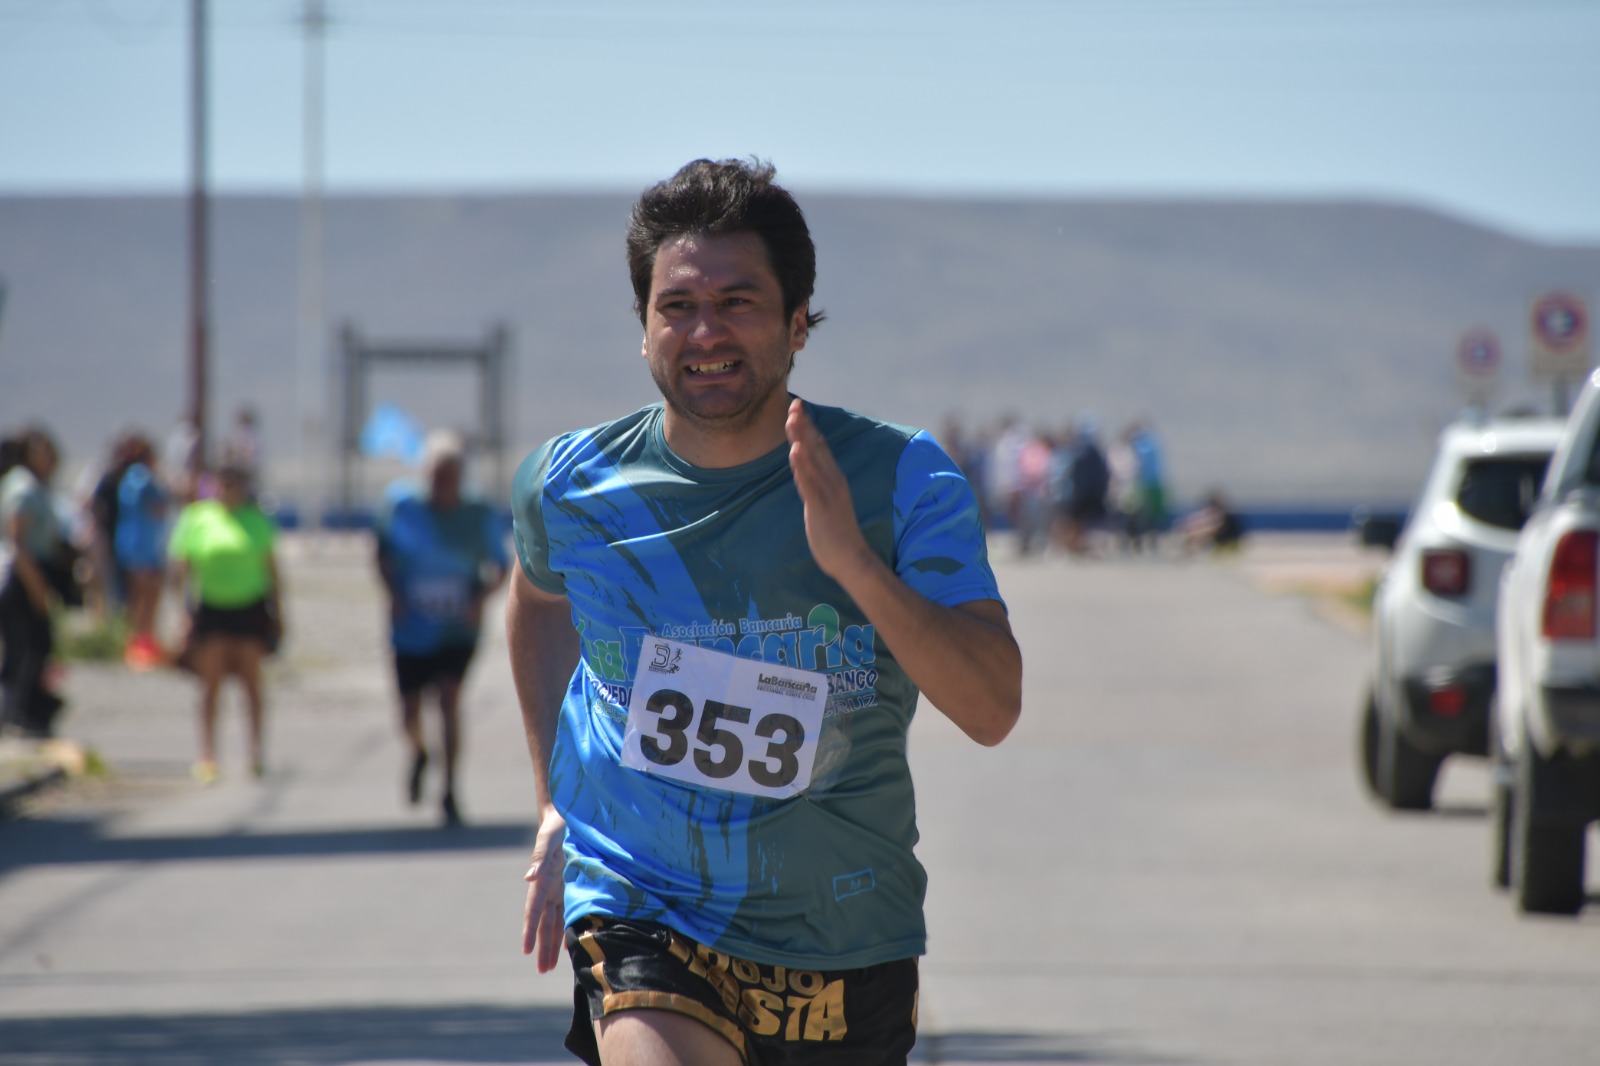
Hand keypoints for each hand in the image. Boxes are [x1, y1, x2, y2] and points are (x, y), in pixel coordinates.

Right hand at [521, 808, 567, 972]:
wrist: (568, 812)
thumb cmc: (558, 823)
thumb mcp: (550, 837)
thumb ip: (540, 857)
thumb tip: (529, 879)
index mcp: (542, 878)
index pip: (534, 910)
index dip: (530, 931)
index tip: (526, 951)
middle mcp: (549, 886)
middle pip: (544, 922)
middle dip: (542, 946)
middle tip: (542, 970)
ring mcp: (559, 887)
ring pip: (555, 921)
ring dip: (553, 943)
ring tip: (550, 966)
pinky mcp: (570, 884)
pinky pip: (568, 911)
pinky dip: (567, 928)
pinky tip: (569, 942)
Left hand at [786, 399, 876, 586]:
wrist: (851, 559)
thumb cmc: (837, 533)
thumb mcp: (825, 502)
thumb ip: (816, 484)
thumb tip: (806, 471)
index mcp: (834, 479)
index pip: (820, 447)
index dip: (808, 426)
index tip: (797, 407)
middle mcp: (834, 481)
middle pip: (816, 447)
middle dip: (804, 425)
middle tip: (793, 403)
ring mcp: (829, 493)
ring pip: (812, 460)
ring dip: (802, 438)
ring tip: (791, 418)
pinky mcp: (822, 507)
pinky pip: (810, 483)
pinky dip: (802, 466)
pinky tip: (795, 450)